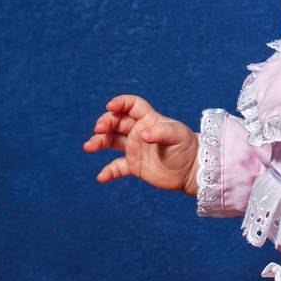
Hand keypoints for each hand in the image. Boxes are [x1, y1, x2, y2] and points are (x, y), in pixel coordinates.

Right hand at [83, 94, 198, 192]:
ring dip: (98, 142)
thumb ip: (160, 132)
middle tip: (99, 129)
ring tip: (88, 147)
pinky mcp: (134, 166)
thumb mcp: (177, 136)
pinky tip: (102, 177)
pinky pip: (117, 167)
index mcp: (149, 119)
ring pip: (111, 141)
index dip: (120, 102)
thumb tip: (142, 134)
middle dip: (105, 122)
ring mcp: (135, 148)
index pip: (131, 105)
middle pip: (116, 122)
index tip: (111, 106)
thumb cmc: (186, 147)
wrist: (191, 170)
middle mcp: (138, 131)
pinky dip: (108, 172)